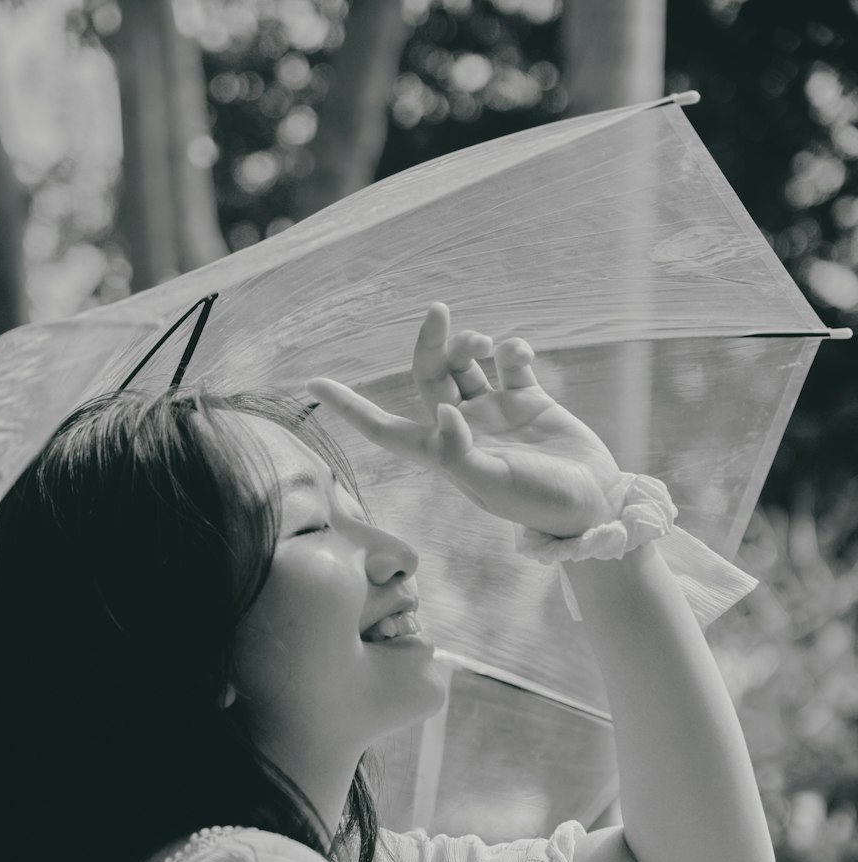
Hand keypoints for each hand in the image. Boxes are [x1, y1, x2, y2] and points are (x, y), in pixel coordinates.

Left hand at [305, 301, 622, 538]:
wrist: (593, 501)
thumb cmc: (541, 504)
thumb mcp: (495, 484)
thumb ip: (462, 453)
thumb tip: (442, 414)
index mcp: (442, 454)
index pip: (383, 428)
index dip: (350, 408)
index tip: (314, 383)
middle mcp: (462, 428)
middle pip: (429, 375)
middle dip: (431, 343)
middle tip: (440, 312)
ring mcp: (494, 411)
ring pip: (466, 363)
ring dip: (468, 342)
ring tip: (485, 344)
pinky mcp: (528, 398)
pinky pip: (510, 361)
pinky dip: (512, 349)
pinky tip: (519, 355)